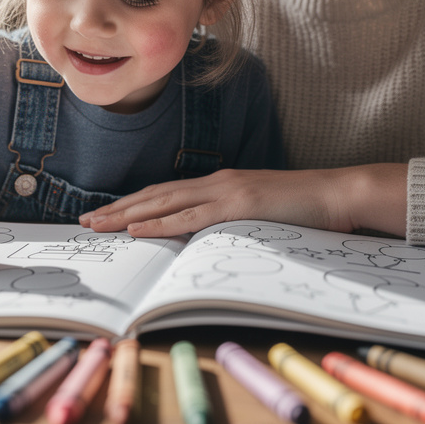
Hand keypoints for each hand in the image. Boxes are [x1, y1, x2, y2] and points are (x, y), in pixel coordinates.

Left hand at [78, 164, 408, 238]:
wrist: (338, 194)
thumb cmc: (304, 209)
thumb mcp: (260, 215)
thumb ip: (233, 221)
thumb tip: (208, 241)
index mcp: (220, 184)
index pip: (167, 193)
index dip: (134, 203)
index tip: (107, 214)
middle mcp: (216, 182)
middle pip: (156, 195)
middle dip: (118, 208)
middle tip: (86, 221)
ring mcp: (226, 191)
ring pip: (164, 203)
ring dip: (126, 214)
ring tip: (97, 224)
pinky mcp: (238, 205)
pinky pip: (190, 216)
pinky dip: (160, 222)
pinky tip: (137, 228)